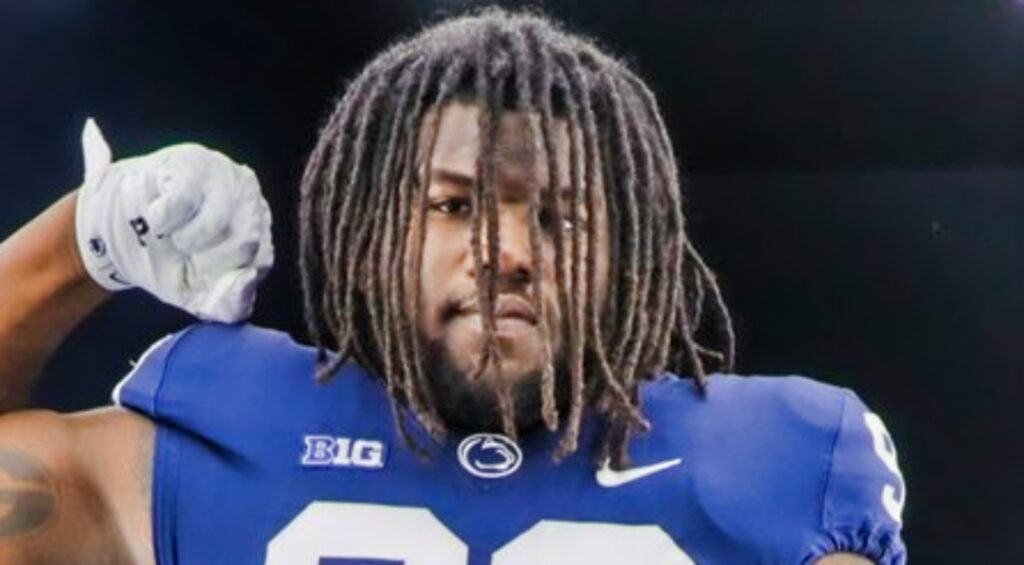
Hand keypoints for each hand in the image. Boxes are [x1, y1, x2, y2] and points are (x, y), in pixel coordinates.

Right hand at [74, 119, 273, 322]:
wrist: (114, 232)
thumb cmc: (167, 260)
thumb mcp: (197, 294)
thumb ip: (230, 303)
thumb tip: (248, 281)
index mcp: (258, 234)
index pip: (260, 262)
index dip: (223, 276)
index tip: (198, 273)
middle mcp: (250, 200)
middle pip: (246, 242)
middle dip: (205, 259)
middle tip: (182, 252)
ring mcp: (225, 176)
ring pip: (219, 222)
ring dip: (185, 239)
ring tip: (170, 234)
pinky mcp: (193, 161)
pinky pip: (184, 200)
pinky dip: (162, 219)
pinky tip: (156, 218)